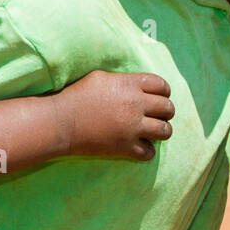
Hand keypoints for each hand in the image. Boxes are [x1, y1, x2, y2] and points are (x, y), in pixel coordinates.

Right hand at [55, 71, 174, 160]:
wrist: (61, 122)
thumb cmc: (77, 96)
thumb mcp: (101, 77)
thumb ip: (124, 81)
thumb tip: (137, 85)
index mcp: (130, 85)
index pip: (162, 86)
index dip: (164, 92)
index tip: (160, 97)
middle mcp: (136, 105)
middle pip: (168, 108)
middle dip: (166, 112)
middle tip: (158, 116)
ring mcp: (132, 127)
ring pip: (165, 131)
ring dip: (162, 131)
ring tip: (155, 132)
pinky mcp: (125, 147)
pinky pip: (149, 152)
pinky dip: (147, 151)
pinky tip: (140, 147)